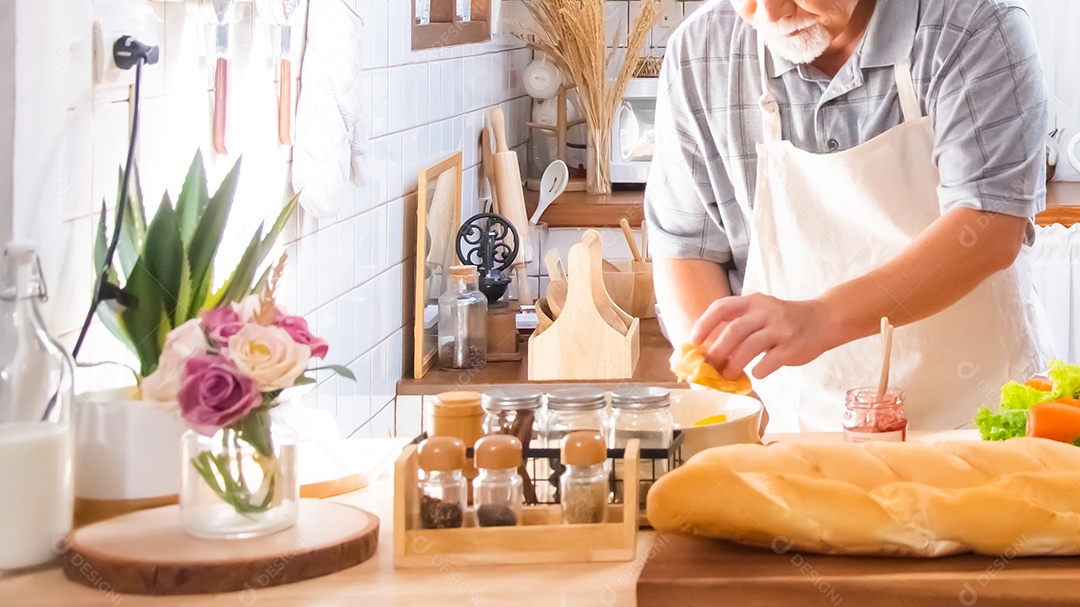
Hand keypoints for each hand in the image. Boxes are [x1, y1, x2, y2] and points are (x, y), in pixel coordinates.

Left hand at [689, 293, 836, 380]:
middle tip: (709, 367)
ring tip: (728, 375)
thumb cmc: (784, 320)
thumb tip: (707, 349)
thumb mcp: (761, 311)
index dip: (704, 325)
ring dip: (734, 365)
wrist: (823, 320)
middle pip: (733, 331)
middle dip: (716, 352)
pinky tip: (756, 374)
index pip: (721, 308)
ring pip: (749, 348)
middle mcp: (765, 312)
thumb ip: (739, 323)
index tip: (693, 342)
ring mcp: (780, 328)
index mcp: (753, 301)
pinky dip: (758, 371)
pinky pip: (769, 362)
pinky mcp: (792, 346)